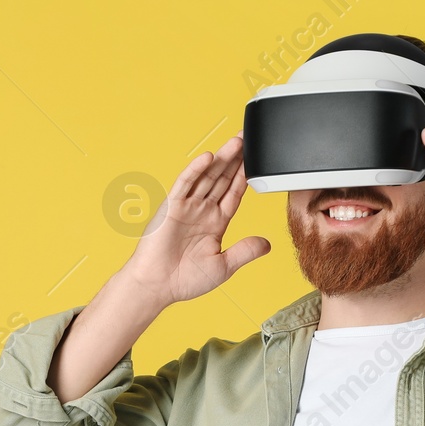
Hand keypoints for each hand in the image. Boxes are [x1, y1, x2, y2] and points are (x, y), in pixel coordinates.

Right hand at [119, 132, 269, 308]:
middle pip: (223, 179)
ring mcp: (187, 207)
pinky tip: (209, 157)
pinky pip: (185, 183)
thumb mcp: (223, 266)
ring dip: (221, 159)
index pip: (234, 194)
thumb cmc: (185, 279)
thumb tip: (267, 244)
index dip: (245, 177)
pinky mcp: (172, 206)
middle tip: (248, 140)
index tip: (256, 161)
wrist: (156, 286)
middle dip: (235, 160)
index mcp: (215, 223)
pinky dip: (196, 169)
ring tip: (236, 142)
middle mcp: (202, 211)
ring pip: (207, 176)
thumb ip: (245, 252)